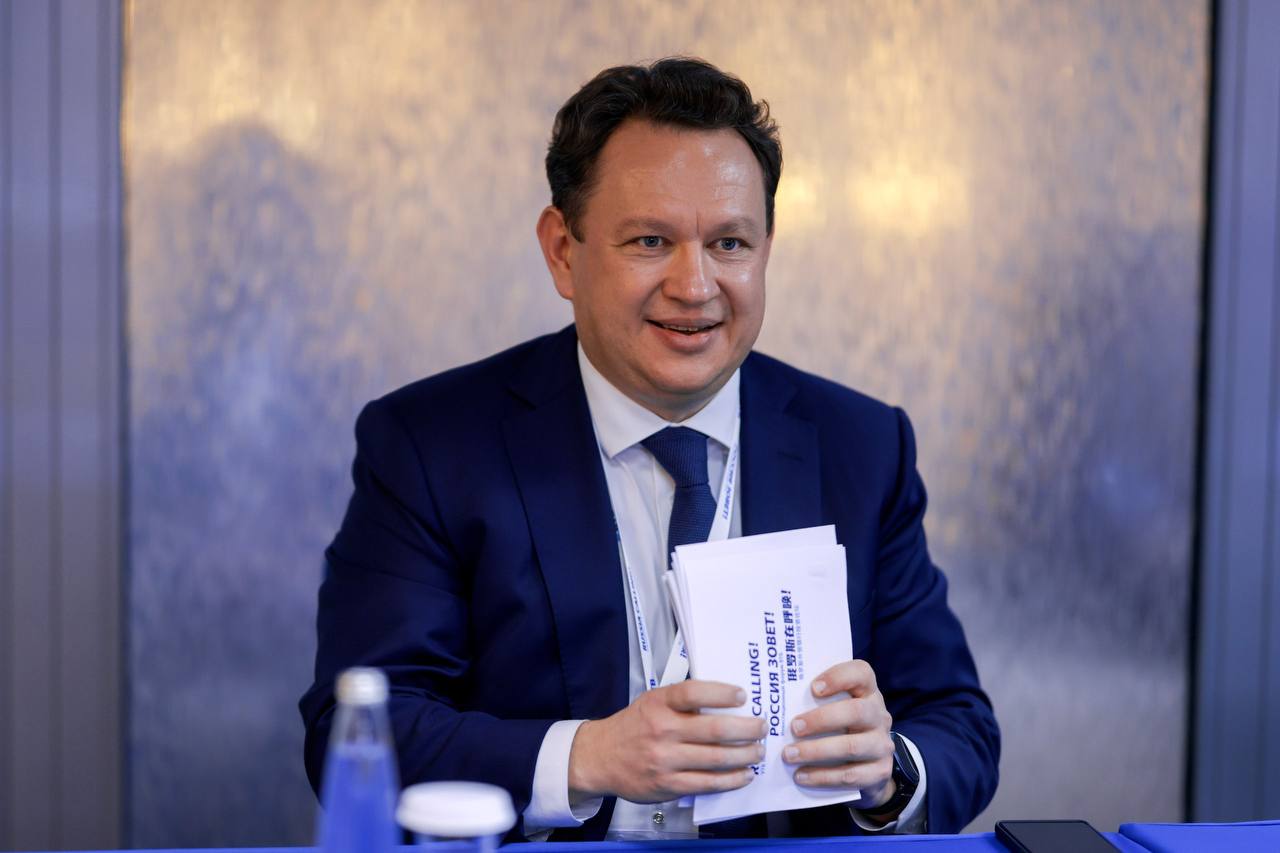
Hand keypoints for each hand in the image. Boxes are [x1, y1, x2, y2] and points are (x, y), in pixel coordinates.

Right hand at [568, 680, 767, 803]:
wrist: (601, 757)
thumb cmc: (633, 726)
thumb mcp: (652, 701)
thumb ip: (682, 700)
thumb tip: (725, 698)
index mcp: (659, 704)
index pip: (694, 693)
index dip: (722, 693)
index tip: (742, 696)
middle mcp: (662, 730)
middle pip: (715, 730)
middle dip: (747, 729)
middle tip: (762, 727)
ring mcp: (665, 760)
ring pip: (716, 759)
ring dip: (745, 755)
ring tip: (758, 751)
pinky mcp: (668, 785)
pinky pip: (707, 784)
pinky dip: (731, 780)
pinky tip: (743, 774)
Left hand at [782, 659, 896, 810]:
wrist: (870, 769)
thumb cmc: (842, 729)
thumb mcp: (836, 710)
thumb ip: (816, 701)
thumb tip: (777, 700)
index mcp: (867, 692)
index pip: (862, 673)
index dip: (838, 677)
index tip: (813, 687)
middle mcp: (879, 715)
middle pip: (856, 712)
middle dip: (821, 719)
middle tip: (794, 727)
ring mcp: (882, 745)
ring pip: (851, 746)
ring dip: (816, 751)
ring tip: (789, 754)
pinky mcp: (880, 772)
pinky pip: (850, 775)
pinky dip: (822, 776)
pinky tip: (801, 775)